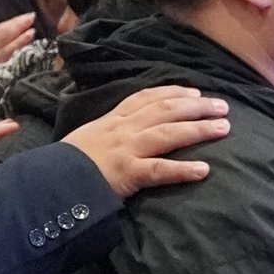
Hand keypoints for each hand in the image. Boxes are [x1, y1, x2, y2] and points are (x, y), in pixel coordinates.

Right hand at [64, 86, 230, 199]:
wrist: (50, 181)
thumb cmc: (66, 163)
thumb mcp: (86, 137)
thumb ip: (107, 131)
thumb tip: (123, 130)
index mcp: (112, 119)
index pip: (146, 98)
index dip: (173, 92)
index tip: (195, 93)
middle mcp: (122, 129)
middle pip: (165, 110)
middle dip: (197, 107)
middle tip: (223, 107)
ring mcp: (126, 150)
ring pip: (168, 133)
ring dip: (199, 129)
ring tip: (224, 128)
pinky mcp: (128, 173)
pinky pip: (160, 170)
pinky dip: (183, 169)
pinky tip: (204, 170)